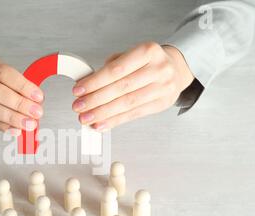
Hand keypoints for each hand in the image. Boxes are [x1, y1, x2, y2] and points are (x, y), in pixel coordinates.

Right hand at [0, 46, 43, 132]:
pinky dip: (0, 125)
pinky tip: (14, 129)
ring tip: (28, 124)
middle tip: (36, 113)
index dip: (22, 85)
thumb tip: (31, 97)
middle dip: (19, 104)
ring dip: (11, 118)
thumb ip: (5, 78)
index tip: (38, 96)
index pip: (2, 72)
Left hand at [72, 42, 194, 130]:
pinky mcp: (161, 104)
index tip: (79, 90)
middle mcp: (158, 69)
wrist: (176, 69)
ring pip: (127, 104)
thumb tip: (87, 85)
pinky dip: (115, 121)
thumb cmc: (148, 63)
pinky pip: (134, 114)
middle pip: (121, 88)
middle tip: (78, 106)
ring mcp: (162, 88)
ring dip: (103, 113)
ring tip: (86, 118)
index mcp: (148, 51)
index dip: (95, 82)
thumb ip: (111, 68)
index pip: (116, 69)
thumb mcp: (131, 55)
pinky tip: (101, 123)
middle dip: (96, 100)